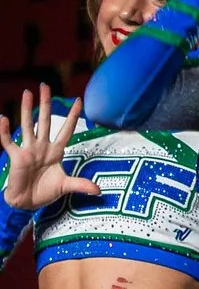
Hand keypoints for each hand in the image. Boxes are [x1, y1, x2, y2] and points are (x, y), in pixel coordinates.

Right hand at [0, 87, 97, 211]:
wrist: (28, 202)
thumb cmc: (45, 191)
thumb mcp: (66, 186)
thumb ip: (81, 185)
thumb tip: (99, 190)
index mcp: (56, 151)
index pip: (66, 130)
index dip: (72, 116)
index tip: (79, 101)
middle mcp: (42, 147)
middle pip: (45, 121)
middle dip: (45, 103)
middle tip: (45, 86)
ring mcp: (28, 150)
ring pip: (28, 125)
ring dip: (26, 109)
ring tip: (26, 92)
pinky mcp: (16, 157)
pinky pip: (8, 142)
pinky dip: (4, 131)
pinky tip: (3, 118)